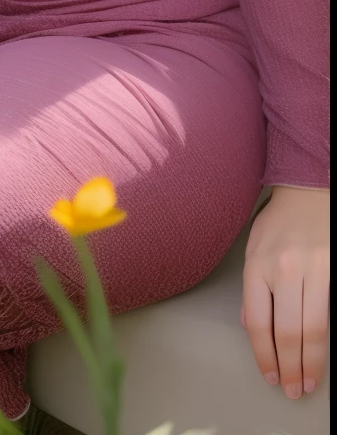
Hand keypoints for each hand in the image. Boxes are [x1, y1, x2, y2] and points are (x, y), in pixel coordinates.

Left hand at [241, 185, 329, 398]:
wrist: (308, 189)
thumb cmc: (280, 221)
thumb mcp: (253, 248)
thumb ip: (252, 288)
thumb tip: (250, 325)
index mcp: (257, 265)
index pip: (259, 323)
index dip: (265, 356)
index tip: (271, 376)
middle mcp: (283, 269)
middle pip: (287, 332)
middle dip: (290, 368)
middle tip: (293, 390)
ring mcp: (312, 268)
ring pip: (312, 328)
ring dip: (311, 362)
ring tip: (309, 382)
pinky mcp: (332, 269)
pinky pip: (329, 312)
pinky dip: (326, 340)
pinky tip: (323, 355)